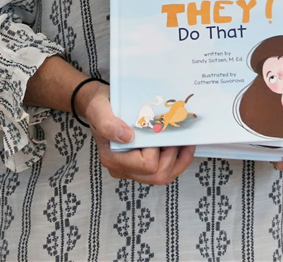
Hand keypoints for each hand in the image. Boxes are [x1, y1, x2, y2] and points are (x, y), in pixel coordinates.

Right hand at [79, 82, 195, 185]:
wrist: (98, 105)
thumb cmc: (99, 107)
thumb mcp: (98, 109)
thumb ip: (108, 124)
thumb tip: (127, 137)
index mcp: (113, 158)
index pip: (146, 164)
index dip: (158, 149)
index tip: (159, 130)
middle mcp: (123, 168)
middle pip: (157, 175)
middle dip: (172, 155)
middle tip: (175, 135)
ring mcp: (132, 168)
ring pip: (162, 176)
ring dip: (178, 160)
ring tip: (184, 141)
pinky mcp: (141, 164)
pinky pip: (162, 171)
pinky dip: (176, 160)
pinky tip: (182, 146)